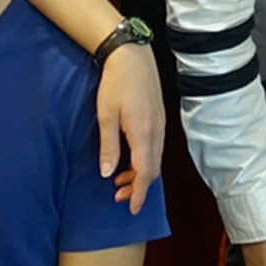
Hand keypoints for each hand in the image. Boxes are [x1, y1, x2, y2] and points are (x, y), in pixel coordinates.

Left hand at [96, 42, 164, 212]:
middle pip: (152, 169)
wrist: (132, 56)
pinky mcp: (158, 118)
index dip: (139, 193)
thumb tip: (108, 174)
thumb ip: (108, 146)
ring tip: (120, 181)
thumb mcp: (105, 116)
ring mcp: (160, 124)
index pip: (144, 172)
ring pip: (155, 159)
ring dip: (140, 174)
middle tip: (118, 197)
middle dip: (138, 187)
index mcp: (143, 133)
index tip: (132, 209)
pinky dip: (145, 160)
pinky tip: (130, 160)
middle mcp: (156, 132)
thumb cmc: (115, 84)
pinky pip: (155, 147)